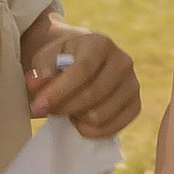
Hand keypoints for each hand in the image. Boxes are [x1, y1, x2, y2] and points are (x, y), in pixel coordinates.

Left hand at [22, 18, 139, 133]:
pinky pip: (113, 129)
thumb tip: (38, 83)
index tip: (38, 106)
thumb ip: (41, 69)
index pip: (82, 70)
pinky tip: (80, 119)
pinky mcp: (135, 105)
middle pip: (91, 95)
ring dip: (76, 118)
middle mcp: (123, 61)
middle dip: (63, 107)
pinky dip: (91, 130)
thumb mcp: (46, 57)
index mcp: (101, 43)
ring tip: (66, 108)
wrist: (82, 64)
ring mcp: (132, 84)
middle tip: (45, 109)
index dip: (58, 91)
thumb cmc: (61, 60)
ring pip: (100, 116)